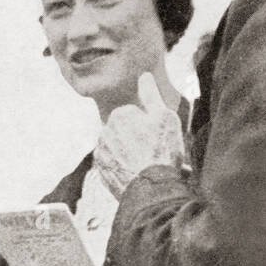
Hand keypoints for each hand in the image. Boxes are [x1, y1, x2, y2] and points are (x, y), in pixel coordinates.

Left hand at [93, 73, 185, 199]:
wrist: (151, 189)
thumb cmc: (162, 151)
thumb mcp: (164, 117)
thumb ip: (151, 94)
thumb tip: (144, 75)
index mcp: (119, 115)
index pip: (133, 114)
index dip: (147, 125)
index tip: (156, 137)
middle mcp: (104, 131)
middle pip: (123, 130)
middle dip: (135, 137)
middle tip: (152, 152)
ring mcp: (101, 153)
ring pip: (116, 147)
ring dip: (127, 152)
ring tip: (144, 164)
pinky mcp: (100, 171)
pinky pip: (112, 164)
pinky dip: (121, 166)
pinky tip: (135, 173)